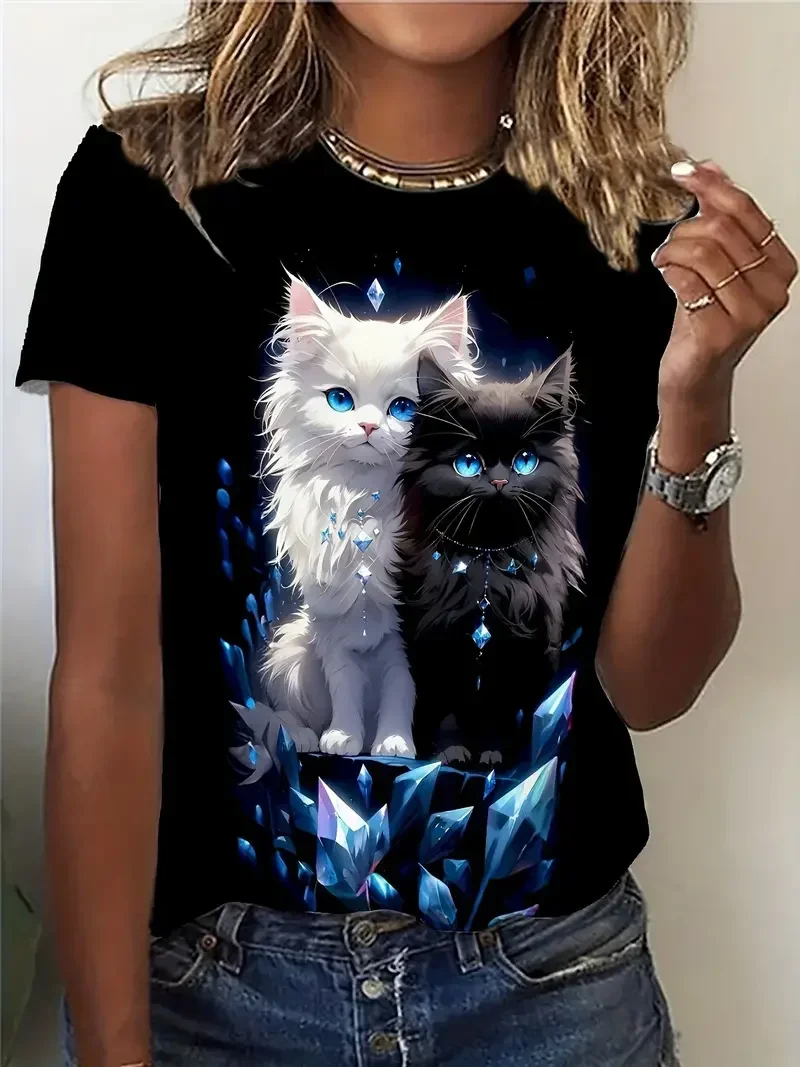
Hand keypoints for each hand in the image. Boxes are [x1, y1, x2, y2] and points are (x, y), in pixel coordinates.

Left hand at [653, 159, 796, 405]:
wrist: (695, 372)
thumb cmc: (705, 318)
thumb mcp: (715, 262)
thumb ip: (718, 216)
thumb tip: (711, 167)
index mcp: (778, 265)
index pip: (746, 211)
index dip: (711, 186)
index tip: (683, 172)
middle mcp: (773, 289)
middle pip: (721, 230)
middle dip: (685, 230)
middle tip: (670, 245)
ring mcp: (750, 313)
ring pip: (703, 253)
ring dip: (673, 252)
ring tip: (665, 262)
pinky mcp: (721, 333)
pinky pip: (688, 283)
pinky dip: (670, 273)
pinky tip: (667, 277)